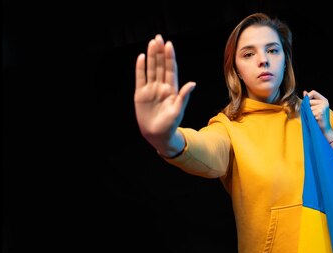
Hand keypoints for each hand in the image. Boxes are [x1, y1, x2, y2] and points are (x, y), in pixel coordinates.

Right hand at [134, 34, 195, 151]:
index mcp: (172, 90)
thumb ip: (184, 97)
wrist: (157, 135)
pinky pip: (140, 78)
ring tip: (152, 42)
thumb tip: (192, 84)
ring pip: (151, 69)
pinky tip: (141, 57)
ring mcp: (151, 89)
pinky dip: (140, 68)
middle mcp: (161, 87)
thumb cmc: (170, 125)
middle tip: (159, 37)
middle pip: (161, 66)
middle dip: (160, 52)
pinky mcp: (140, 94)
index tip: (169, 45)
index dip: (170, 58)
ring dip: (151, 56)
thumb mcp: (178, 111)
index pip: (171, 70)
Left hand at [303, 90, 330, 133]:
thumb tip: (304, 92)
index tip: (306, 102)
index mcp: (324, 100)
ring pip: (309, 108)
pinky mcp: (320, 112)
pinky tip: (315, 119)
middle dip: (307, 108)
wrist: (325, 129)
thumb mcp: (314, 108)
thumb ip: (309, 100)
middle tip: (312, 114)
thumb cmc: (318, 119)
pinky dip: (310, 117)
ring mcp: (323, 107)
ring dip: (309, 113)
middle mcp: (324, 102)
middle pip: (309, 101)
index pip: (313, 92)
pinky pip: (310, 113)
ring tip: (314, 117)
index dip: (308, 96)